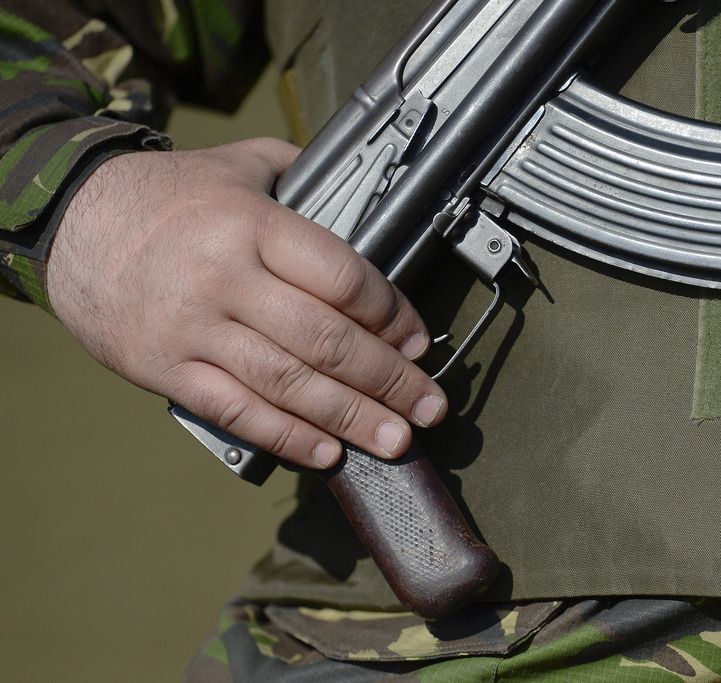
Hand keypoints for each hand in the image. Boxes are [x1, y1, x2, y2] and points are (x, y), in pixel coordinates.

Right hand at [47, 138, 446, 468]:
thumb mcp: (237, 164)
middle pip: (325, 339)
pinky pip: (235, 411)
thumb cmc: (160, 197)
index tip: (417, 338)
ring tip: (394, 438)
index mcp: (250, 224)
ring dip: (350, 417)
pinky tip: (326, 452)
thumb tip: (358, 188)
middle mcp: (225, 278)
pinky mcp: (166, 369)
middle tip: (428, 404)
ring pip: (287, 383)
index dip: (392, 314)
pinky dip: (286, 437)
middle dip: (388, 378)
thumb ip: (300, 173)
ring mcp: (193, 329)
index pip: (343, 277)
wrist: (69, 223)